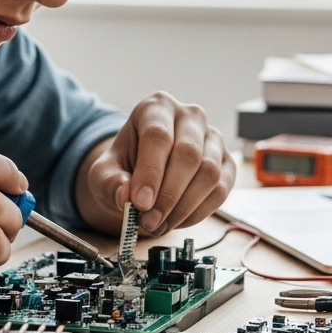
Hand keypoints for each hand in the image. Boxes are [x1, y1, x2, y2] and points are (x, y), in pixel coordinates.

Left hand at [77, 92, 235, 235]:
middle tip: (149, 221)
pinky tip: (177, 221)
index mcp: (157, 107)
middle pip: (188, 154)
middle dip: (168, 195)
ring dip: (184, 207)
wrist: (144, 173)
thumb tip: (125, 196)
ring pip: (209, 173)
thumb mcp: (104, 172)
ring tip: (160, 225)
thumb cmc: (125, 167)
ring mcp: (213, 139)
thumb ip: (109, 182)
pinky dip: (199, 212)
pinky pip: (221, 190)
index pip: (158, 136)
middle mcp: (190, 116)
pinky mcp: (227, 163)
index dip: (150, 172)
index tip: (140, 203)